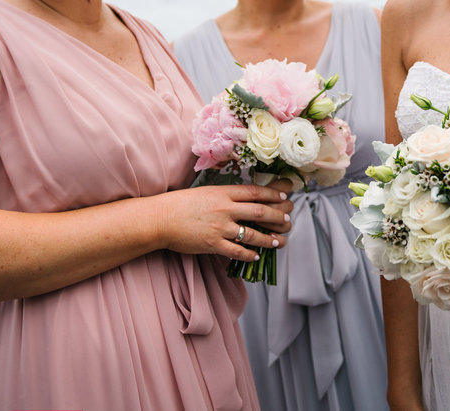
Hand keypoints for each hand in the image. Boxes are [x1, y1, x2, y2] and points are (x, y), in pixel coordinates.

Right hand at [155, 183, 292, 260]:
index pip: (255, 192)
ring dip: (269, 239)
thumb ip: (225, 196)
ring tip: (280, 242)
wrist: (160, 218)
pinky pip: (237, 251)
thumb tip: (244, 200)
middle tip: (288, 221)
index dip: (273, 195)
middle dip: (278, 217)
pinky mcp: (213, 244)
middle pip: (260, 212)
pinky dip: (249, 255)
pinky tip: (257, 256)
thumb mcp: (206, 192)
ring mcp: (220, 227)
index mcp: (223, 193)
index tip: (285, 197)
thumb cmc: (180, 204)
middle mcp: (225, 208)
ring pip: (252, 234)